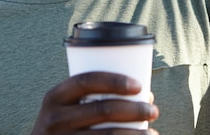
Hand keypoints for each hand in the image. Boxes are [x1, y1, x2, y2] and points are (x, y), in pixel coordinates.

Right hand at [31, 72, 158, 133]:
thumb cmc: (64, 124)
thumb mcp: (67, 107)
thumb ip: (97, 97)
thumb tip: (146, 95)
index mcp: (55, 97)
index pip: (86, 81)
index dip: (114, 81)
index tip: (139, 86)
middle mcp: (55, 119)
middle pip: (102, 109)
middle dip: (133, 109)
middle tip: (154, 110)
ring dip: (135, 134)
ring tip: (153, 133)